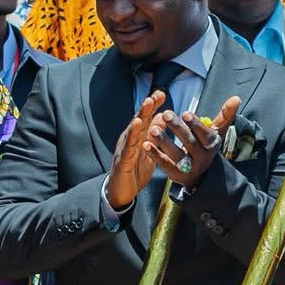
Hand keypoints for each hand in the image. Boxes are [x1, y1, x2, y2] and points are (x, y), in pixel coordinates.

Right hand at [104, 90, 164, 209]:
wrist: (121, 190)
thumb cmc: (134, 170)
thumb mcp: (149, 151)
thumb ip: (155, 136)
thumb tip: (163, 119)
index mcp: (138, 137)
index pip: (146, 118)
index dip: (153, 106)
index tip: (161, 94)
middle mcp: (130, 139)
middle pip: (139, 119)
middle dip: (147, 106)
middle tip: (155, 94)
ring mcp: (125, 148)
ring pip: (133, 129)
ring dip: (141, 115)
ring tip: (147, 103)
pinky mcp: (123, 159)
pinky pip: (128, 145)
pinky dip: (133, 134)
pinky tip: (136, 125)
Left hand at [146, 94, 240, 186]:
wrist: (201, 175)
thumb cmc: (205, 147)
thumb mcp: (215, 133)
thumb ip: (224, 116)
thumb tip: (236, 98)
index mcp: (211, 145)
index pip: (205, 135)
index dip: (196, 124)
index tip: (185, 113)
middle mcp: (202, 157)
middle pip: (190, 143)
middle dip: (178, 128)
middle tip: (166, 114)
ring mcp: (189, 168)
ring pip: (176, 154)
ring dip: (164, 141)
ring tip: (152, 129)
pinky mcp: (177, 176)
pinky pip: (165, 165)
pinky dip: (155, 155)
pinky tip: (146, 144)